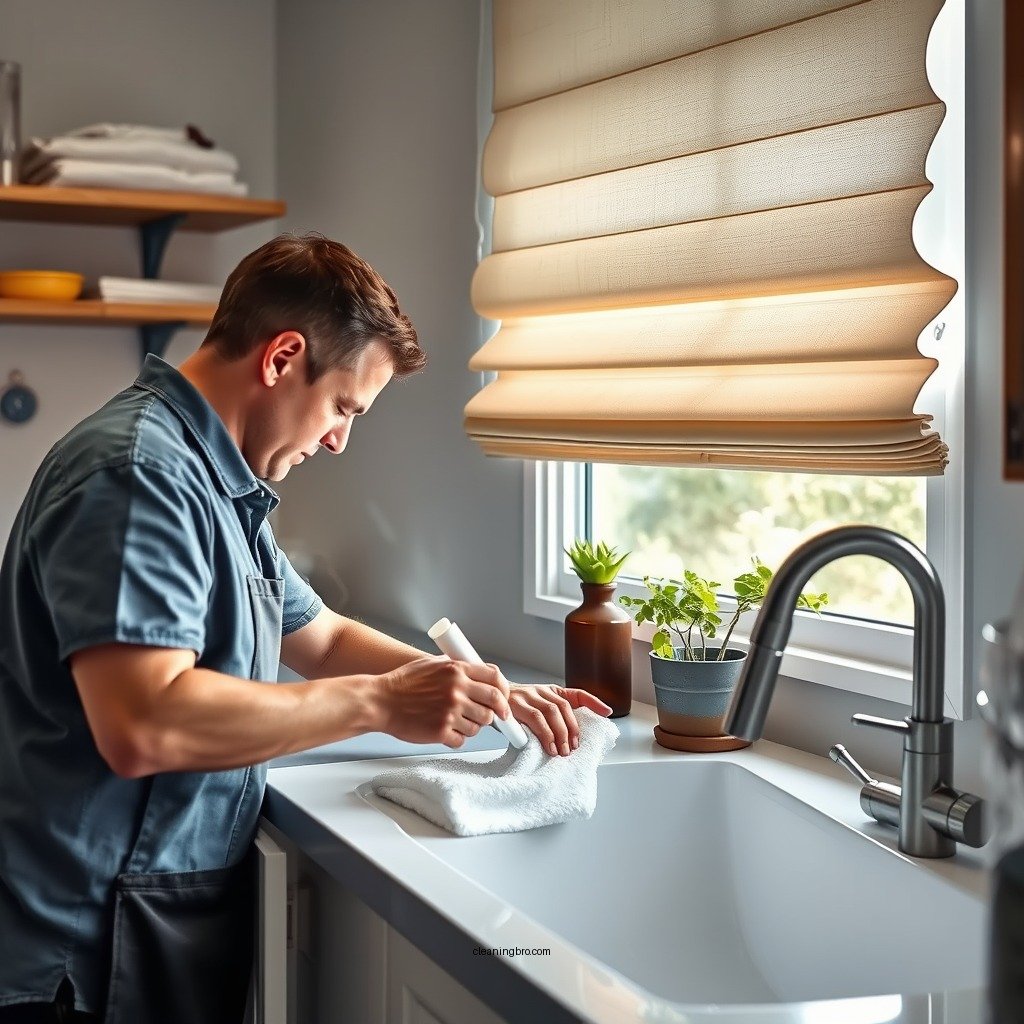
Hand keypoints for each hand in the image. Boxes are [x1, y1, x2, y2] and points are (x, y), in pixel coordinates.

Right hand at [376, 656, 511, 747]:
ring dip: (472, 726)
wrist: (380, 701)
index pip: (495, 678)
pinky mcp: (441, 731)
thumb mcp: (433, 664)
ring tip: (455, 721)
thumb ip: (457, 667)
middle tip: (488, 717)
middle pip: (494, 704)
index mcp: (457, 670)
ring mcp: (450, 711)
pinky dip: (455, 738)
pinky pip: (462, 740)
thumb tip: (479, 674)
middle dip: (494, 713)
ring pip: (480, 725)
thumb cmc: (403, 683)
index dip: (503, 690)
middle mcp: (457, 689)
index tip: (503, 700)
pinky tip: (443, 731)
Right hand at [507, 684, 612, 755]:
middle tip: (573, 747)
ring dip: (560, 734)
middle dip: (572, 729)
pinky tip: (549, 746)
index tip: (608, 712)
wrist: (487, 702)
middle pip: (564, 707)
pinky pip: (535, 719)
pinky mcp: (516, 705)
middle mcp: (541, 691)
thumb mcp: (537, 711)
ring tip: (562, 751)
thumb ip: (552, 720)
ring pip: (552, 712)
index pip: (577, 693)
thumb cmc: (515, 711)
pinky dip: (545, 734)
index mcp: (550, 691)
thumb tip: (570, 741)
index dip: (594, 701)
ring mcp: (528, 696)